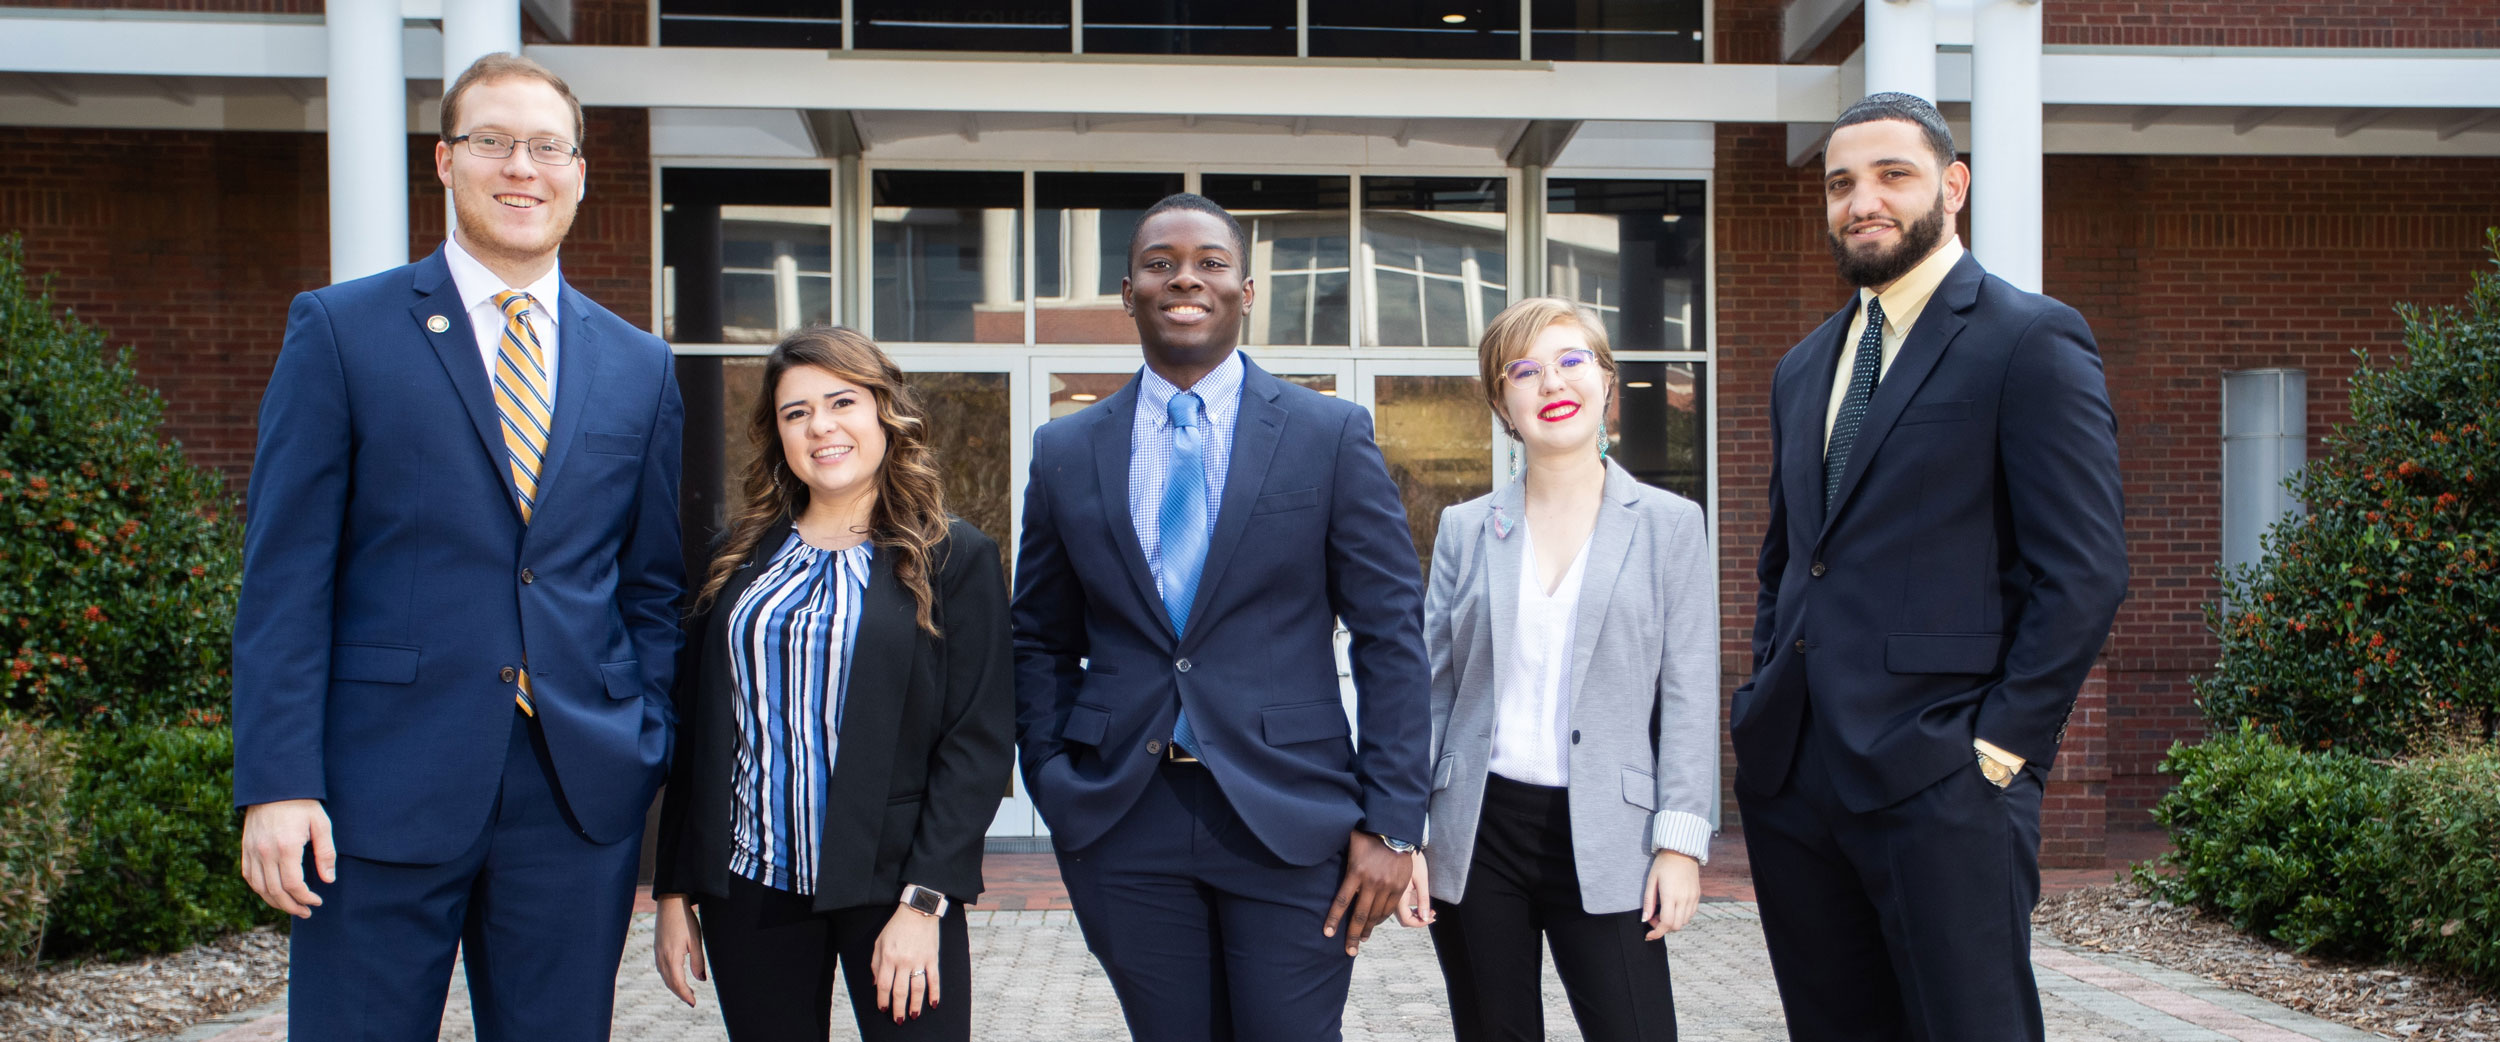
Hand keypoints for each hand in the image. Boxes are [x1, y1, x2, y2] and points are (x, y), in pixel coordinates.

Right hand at [238, 798, 333, 917]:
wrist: (275, 785)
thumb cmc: (302, 803)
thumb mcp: (321, 824)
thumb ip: (326, 853)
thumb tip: (328, 880)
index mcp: (286, 847)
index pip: (293, 885)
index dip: (305, 898)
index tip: (317, 901)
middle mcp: (265, 852)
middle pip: (275, 891)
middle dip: (292, 906)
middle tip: (306, 912)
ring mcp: (252, 851)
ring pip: (260, 888)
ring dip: (275, 902)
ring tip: (291, 907)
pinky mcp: (245, 848)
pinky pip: (249, 876)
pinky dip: (259, 890)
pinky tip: (272, 894)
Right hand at [653, 895, 706, 1006]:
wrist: (670, 902)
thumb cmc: (685, 920)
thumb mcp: (696, 941)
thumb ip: (698, 962)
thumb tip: (701, 980)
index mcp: (671, 957)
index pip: (678, 983)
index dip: (685, 995)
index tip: (693, 1003)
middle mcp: (661, 958)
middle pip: (670, 983)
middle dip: (680, 993)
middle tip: (692, 1000)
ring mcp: (657, 953)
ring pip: (664, 976)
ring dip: (674, 986)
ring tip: (686, 991)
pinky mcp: (657, 948)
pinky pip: (661, 968)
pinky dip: (669, 977)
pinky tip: (675, 976)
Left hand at [871, 903, 942, 1022]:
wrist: (918, 909)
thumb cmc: (896, 926)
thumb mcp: (879, 941)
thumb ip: (875, 963)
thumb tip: (875, 983)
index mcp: (888, 957)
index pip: (884, 985)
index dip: (882, 1000)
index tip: (883, 1009)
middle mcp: (903, 961)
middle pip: (900, 991)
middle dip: (898, 1008)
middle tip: (898, 1020)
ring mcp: (919, 960)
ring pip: (917, 988)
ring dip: (916, 1005)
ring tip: (914, 1015)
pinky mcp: (932, 958)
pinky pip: (934, 979)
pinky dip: (934, 993)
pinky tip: (933, 1004)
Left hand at [1322, 830, 1411, 955]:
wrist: (1395, 829)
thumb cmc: (1368, 836)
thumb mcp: (1349, 844)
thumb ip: (1339, 857)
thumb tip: (1317, 853)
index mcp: (1355, 872)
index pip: (1342, 901)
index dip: (1334, 919)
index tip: (1328, 933)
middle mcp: (1371, 882)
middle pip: (1360, 915)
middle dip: (1352, 935)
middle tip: (1349, 951)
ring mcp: (1387, 886)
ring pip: (1376, 915)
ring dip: (1368, 930)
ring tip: (1361, 940)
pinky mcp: (1400, 887)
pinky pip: (1389, 909)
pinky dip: (1381, 919)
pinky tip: (1375, 925)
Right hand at [1393, 850, 1434, 927]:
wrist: (1399, 843)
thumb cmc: (1412, 859)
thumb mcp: (1421, 879)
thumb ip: (1422, 899)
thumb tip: (1425, 917)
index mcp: (1398, 896)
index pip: (1407, 920)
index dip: (1420, 923)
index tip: (1431, 917)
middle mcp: (1391, 898)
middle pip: (1403, 919)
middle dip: (1419, 919)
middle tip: (1431, 913)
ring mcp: (1390, 894)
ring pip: (1401, 912)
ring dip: (1415, 913)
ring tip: (1428, 907)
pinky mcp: (1391, 889)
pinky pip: (1399, 904)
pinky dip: (1410, 906)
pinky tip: (1419, 900)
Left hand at [1640, 850, 1701, 940]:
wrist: (1682, 851)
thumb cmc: (1663, 864)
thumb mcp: (1651, 881)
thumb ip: (1649, 902)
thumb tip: (1645, 920)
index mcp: (1671, 895)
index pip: (1666, 923)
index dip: (1656, 933)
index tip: (1648, 935)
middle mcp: (1684, 899)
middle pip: (1675, 926)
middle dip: (1663, 928)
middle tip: (1653, 917)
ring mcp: (1693, 898)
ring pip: (1684, 922)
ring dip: (1672, 923)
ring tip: (1662, 912)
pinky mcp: (1697, 896)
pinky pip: (1690, 914)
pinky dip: (1681, 917)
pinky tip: (1673, 908)